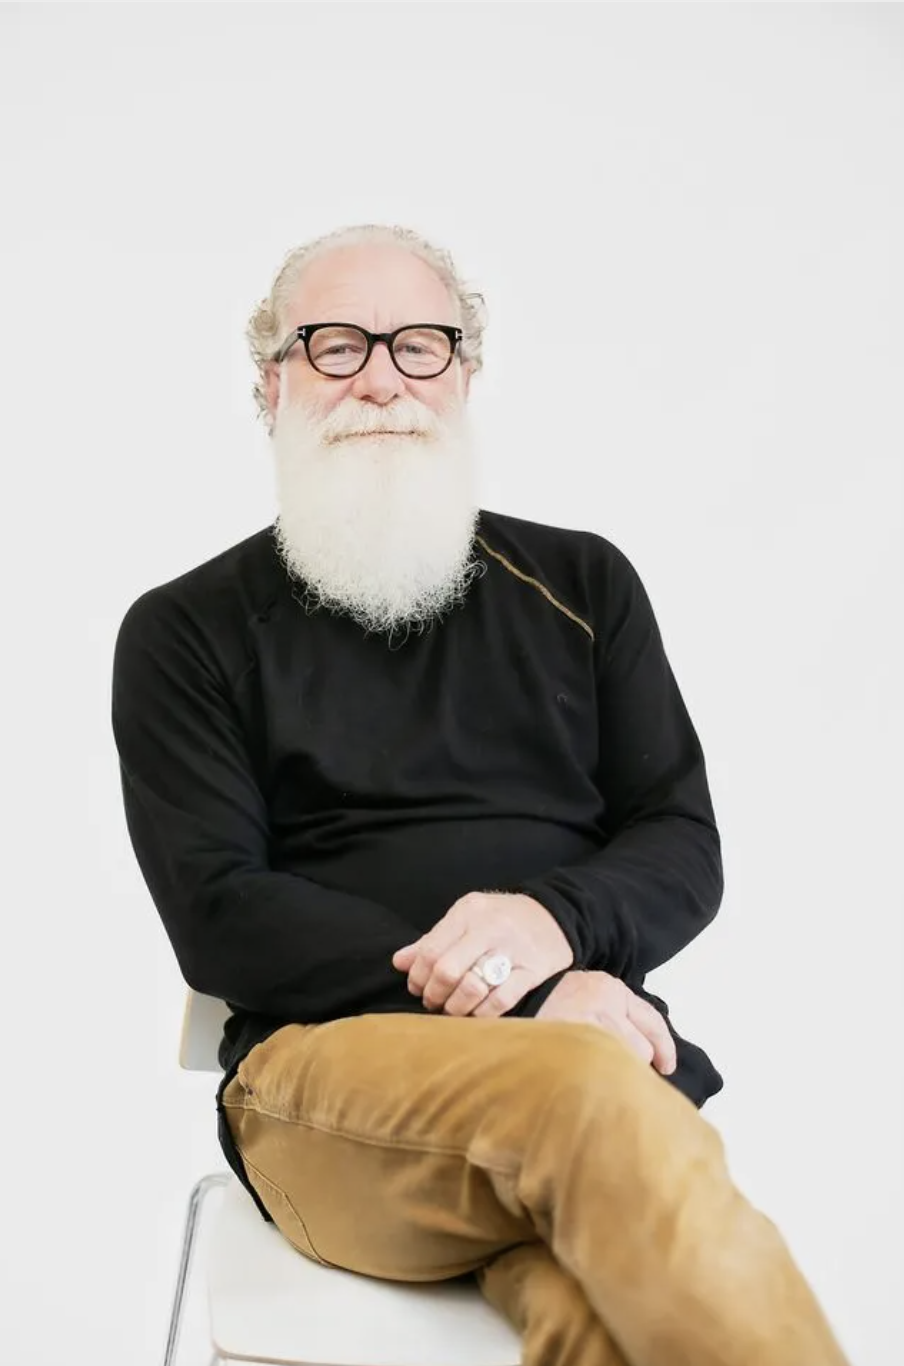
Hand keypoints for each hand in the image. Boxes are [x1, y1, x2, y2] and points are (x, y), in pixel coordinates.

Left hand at [391, 890, 572, 1018]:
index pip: (430, 950)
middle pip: (447, 970)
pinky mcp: (532, 971)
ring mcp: (513, 950)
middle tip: (433, 1002)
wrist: (557, 914)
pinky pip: (500, 1001)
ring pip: (472, 988)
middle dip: (433, 994)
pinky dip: (481, 1015)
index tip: (417, 987)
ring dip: (454, 1008)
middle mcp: (490, 928)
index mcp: (469, 911)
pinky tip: (475, 1015)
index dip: (417, 976)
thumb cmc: (503, 919)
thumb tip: (399, 962)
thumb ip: (433, 939)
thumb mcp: (467, 918)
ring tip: (451, 1010)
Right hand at [536, 970, 676, 1074]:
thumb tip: (639, 1051)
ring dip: (612, 1074)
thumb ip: (610, 1015)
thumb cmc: (543, 1004)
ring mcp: (590, 1027)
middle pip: (641, 1047)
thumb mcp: (582, 997)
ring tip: (592, 1077)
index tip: (667, 1066)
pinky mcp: (574, 1046)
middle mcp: (605, 1004)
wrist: (506, 1004)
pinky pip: (600, 1073)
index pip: (651, 1019)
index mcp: (609, 989)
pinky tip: (584, 1083)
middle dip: (633, 1064)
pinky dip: (597, 1082)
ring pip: (621, 1063)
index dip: (664, 1046)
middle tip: (617, 1075)